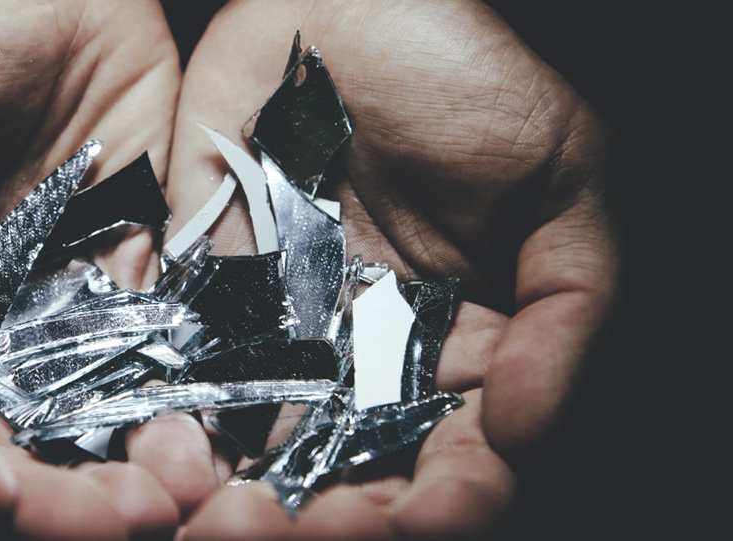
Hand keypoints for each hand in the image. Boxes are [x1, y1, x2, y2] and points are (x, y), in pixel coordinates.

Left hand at [162, 0, 615, 536]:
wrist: (351, 9)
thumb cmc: (477, 87)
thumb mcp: (567, 191)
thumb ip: (566, 315)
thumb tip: (526, 437)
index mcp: (461, 356)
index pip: (457, 463)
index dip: (445, 502)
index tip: (423, 516)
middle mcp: (367, 367)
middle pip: (348, 480)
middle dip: (324, 523)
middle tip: (293, 535)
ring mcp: (282, 340)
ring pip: (258, 452)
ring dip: (237, 500)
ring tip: (219, 518)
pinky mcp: (205, 302)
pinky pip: (184, 378)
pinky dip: (170, 426)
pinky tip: (166, 454)